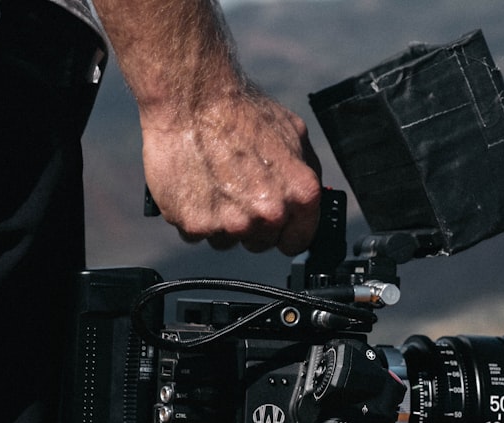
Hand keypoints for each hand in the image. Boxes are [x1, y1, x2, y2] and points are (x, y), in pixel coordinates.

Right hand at [140, 88, 321, 255]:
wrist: (191, 98)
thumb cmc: (240, 111)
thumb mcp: (294, 135)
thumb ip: (306, 174)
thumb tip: (311, 199)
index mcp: (300, 195)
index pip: (299, 241)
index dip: (285, 232)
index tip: (274, 225)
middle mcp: (269, 214)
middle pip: (260, 243)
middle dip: (250, 224)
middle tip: (235, 190)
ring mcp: (231, 223)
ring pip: (226, 241)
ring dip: (220, 221)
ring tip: (213, 184)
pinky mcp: (196, 225)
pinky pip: (195, 234)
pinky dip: (192, 215)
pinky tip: (194, 186)